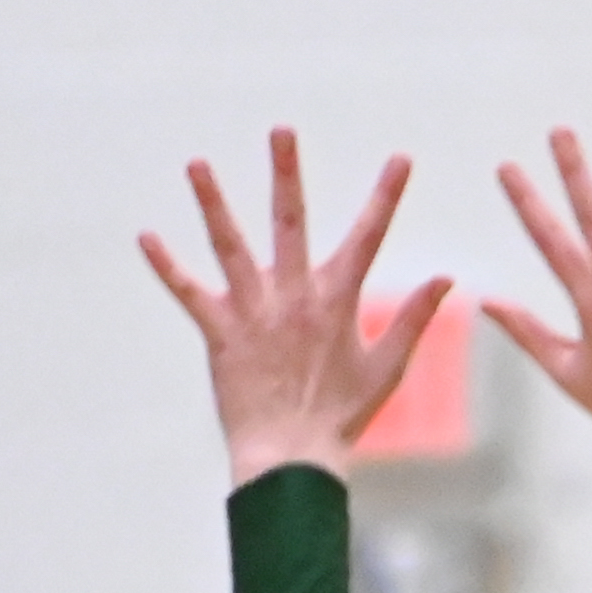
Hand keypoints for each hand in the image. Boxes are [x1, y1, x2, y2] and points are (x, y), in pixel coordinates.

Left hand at [141, 129, 451, 487]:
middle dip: (287, 175)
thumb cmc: (340, 420)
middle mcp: (295, 298)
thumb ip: (412, 320)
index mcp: (337, 303)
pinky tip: (146, 237)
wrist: (294, 462)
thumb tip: (446, 280)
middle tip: (281, 130)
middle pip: (291, 224)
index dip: (385, 198)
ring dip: (214, 203)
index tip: (401, 159)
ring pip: (232, 247)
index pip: (367, 239)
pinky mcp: (222, 334)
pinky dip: (167, 267)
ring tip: (197, 163)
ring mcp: (256, 313)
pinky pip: (190, 294)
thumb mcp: (386, 370)